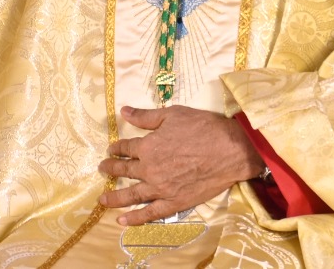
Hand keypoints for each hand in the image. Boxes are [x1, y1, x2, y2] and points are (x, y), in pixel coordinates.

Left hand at [97, 105, 263, 225]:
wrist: (230, 151)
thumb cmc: (203, 128)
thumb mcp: (172, 115)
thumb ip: (146, 116)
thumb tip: (123, 111)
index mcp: (148, 147)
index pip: (127, 148)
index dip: (117, 148)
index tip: (111, 149)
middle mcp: (150, 170)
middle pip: (125, 171)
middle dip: (112, 169)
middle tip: (103, 169)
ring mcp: (161, 189)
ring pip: (132, 195)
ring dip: (115, 197)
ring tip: (102, 199)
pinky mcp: (175, 203)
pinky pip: (151, 213)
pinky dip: (135, 219)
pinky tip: (123, 221)